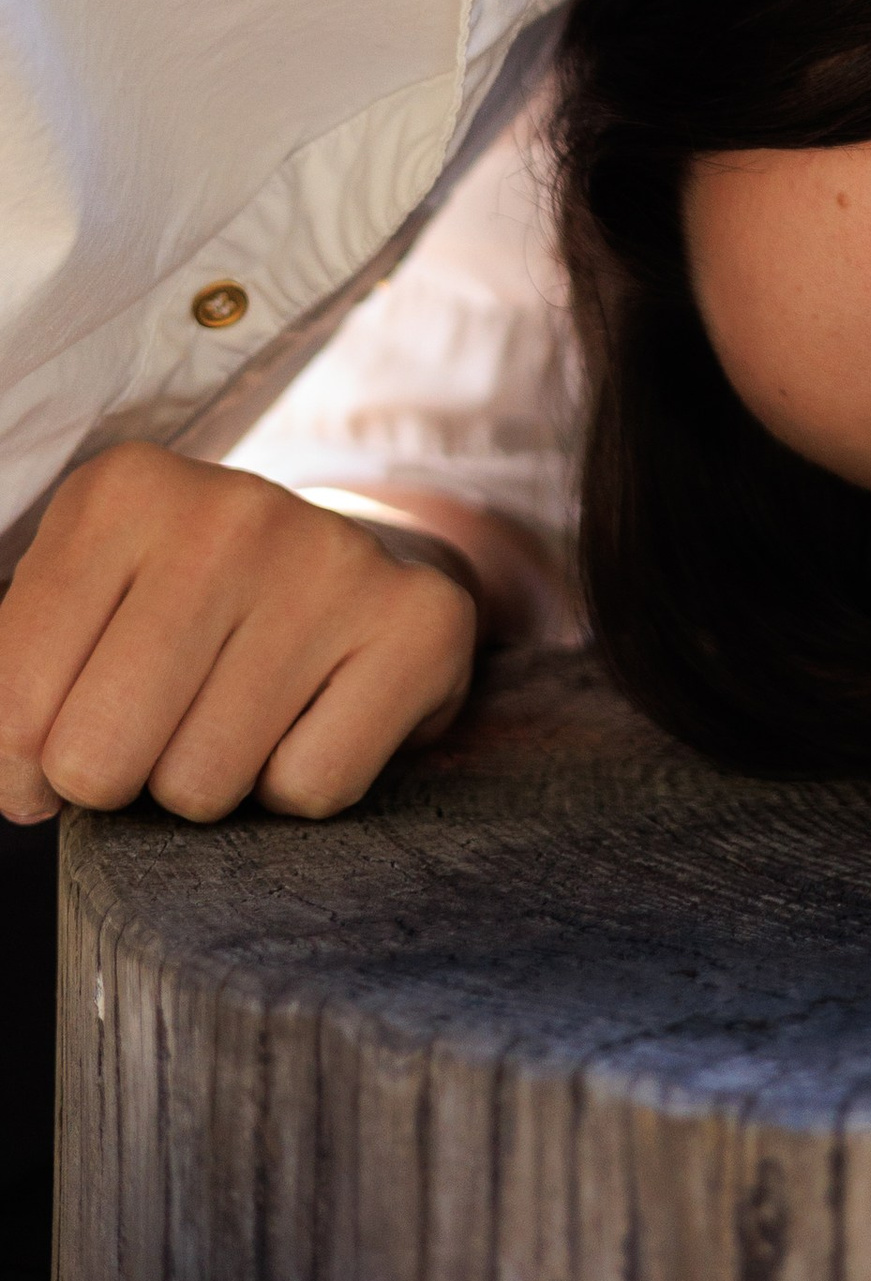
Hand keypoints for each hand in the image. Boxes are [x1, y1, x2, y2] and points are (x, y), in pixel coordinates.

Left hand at [0, 444, 475, 825]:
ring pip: (203, 785)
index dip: (25, 762)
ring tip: (235, 713)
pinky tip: (308, 716)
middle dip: (117, 779)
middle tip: (157, 728)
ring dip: (208, 783)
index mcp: (123, 491)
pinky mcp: (419, 620)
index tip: (62, 735)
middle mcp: (233, 508)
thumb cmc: (179, 612)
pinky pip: (309, 789)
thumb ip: (7, 681)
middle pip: (102, 756)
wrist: (345, 568)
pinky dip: (296, 787)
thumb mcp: (76, 606)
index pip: (12, 703)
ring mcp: (334, 558)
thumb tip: (17, 783)